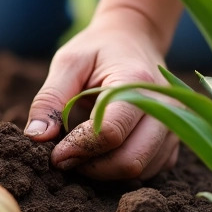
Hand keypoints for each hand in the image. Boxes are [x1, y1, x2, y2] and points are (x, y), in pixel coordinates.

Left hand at [25, 7, 178, 180]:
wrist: (136, 39)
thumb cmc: (99, 50)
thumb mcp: (69, 62)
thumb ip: (50, 99)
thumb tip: (37, 137)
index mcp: (136, 82)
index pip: (110, 132)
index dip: (78, 149)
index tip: (55, 154)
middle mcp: (165, 106)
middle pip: (130, 160)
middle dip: (92, 168)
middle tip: (67, 157)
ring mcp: (174, 125)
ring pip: (140, 171)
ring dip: (106, 172)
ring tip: (84, 152)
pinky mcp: (174, 141)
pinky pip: (150, 171)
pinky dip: (123, 171)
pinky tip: (104, 153)